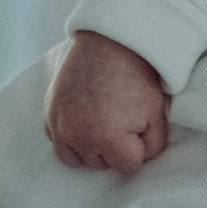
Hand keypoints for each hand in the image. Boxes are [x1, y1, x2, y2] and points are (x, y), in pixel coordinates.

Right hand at [44, 30, 169, 174]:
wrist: (110, 41)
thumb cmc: (137, 75)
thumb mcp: (157, 112)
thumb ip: (153, 146)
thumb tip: (141, 160)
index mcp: (107, 138)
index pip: (128, 167)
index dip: (139, 148)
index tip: (140, 126)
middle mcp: (78, 136)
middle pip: (102, 164)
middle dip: (115, 148)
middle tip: (122, 119)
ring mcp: (60, 125)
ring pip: (79, 159)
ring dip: (92, 148)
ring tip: (105, 123)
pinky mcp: (49, 114)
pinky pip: (60, 143)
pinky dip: (72, 138)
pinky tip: (86, 122)